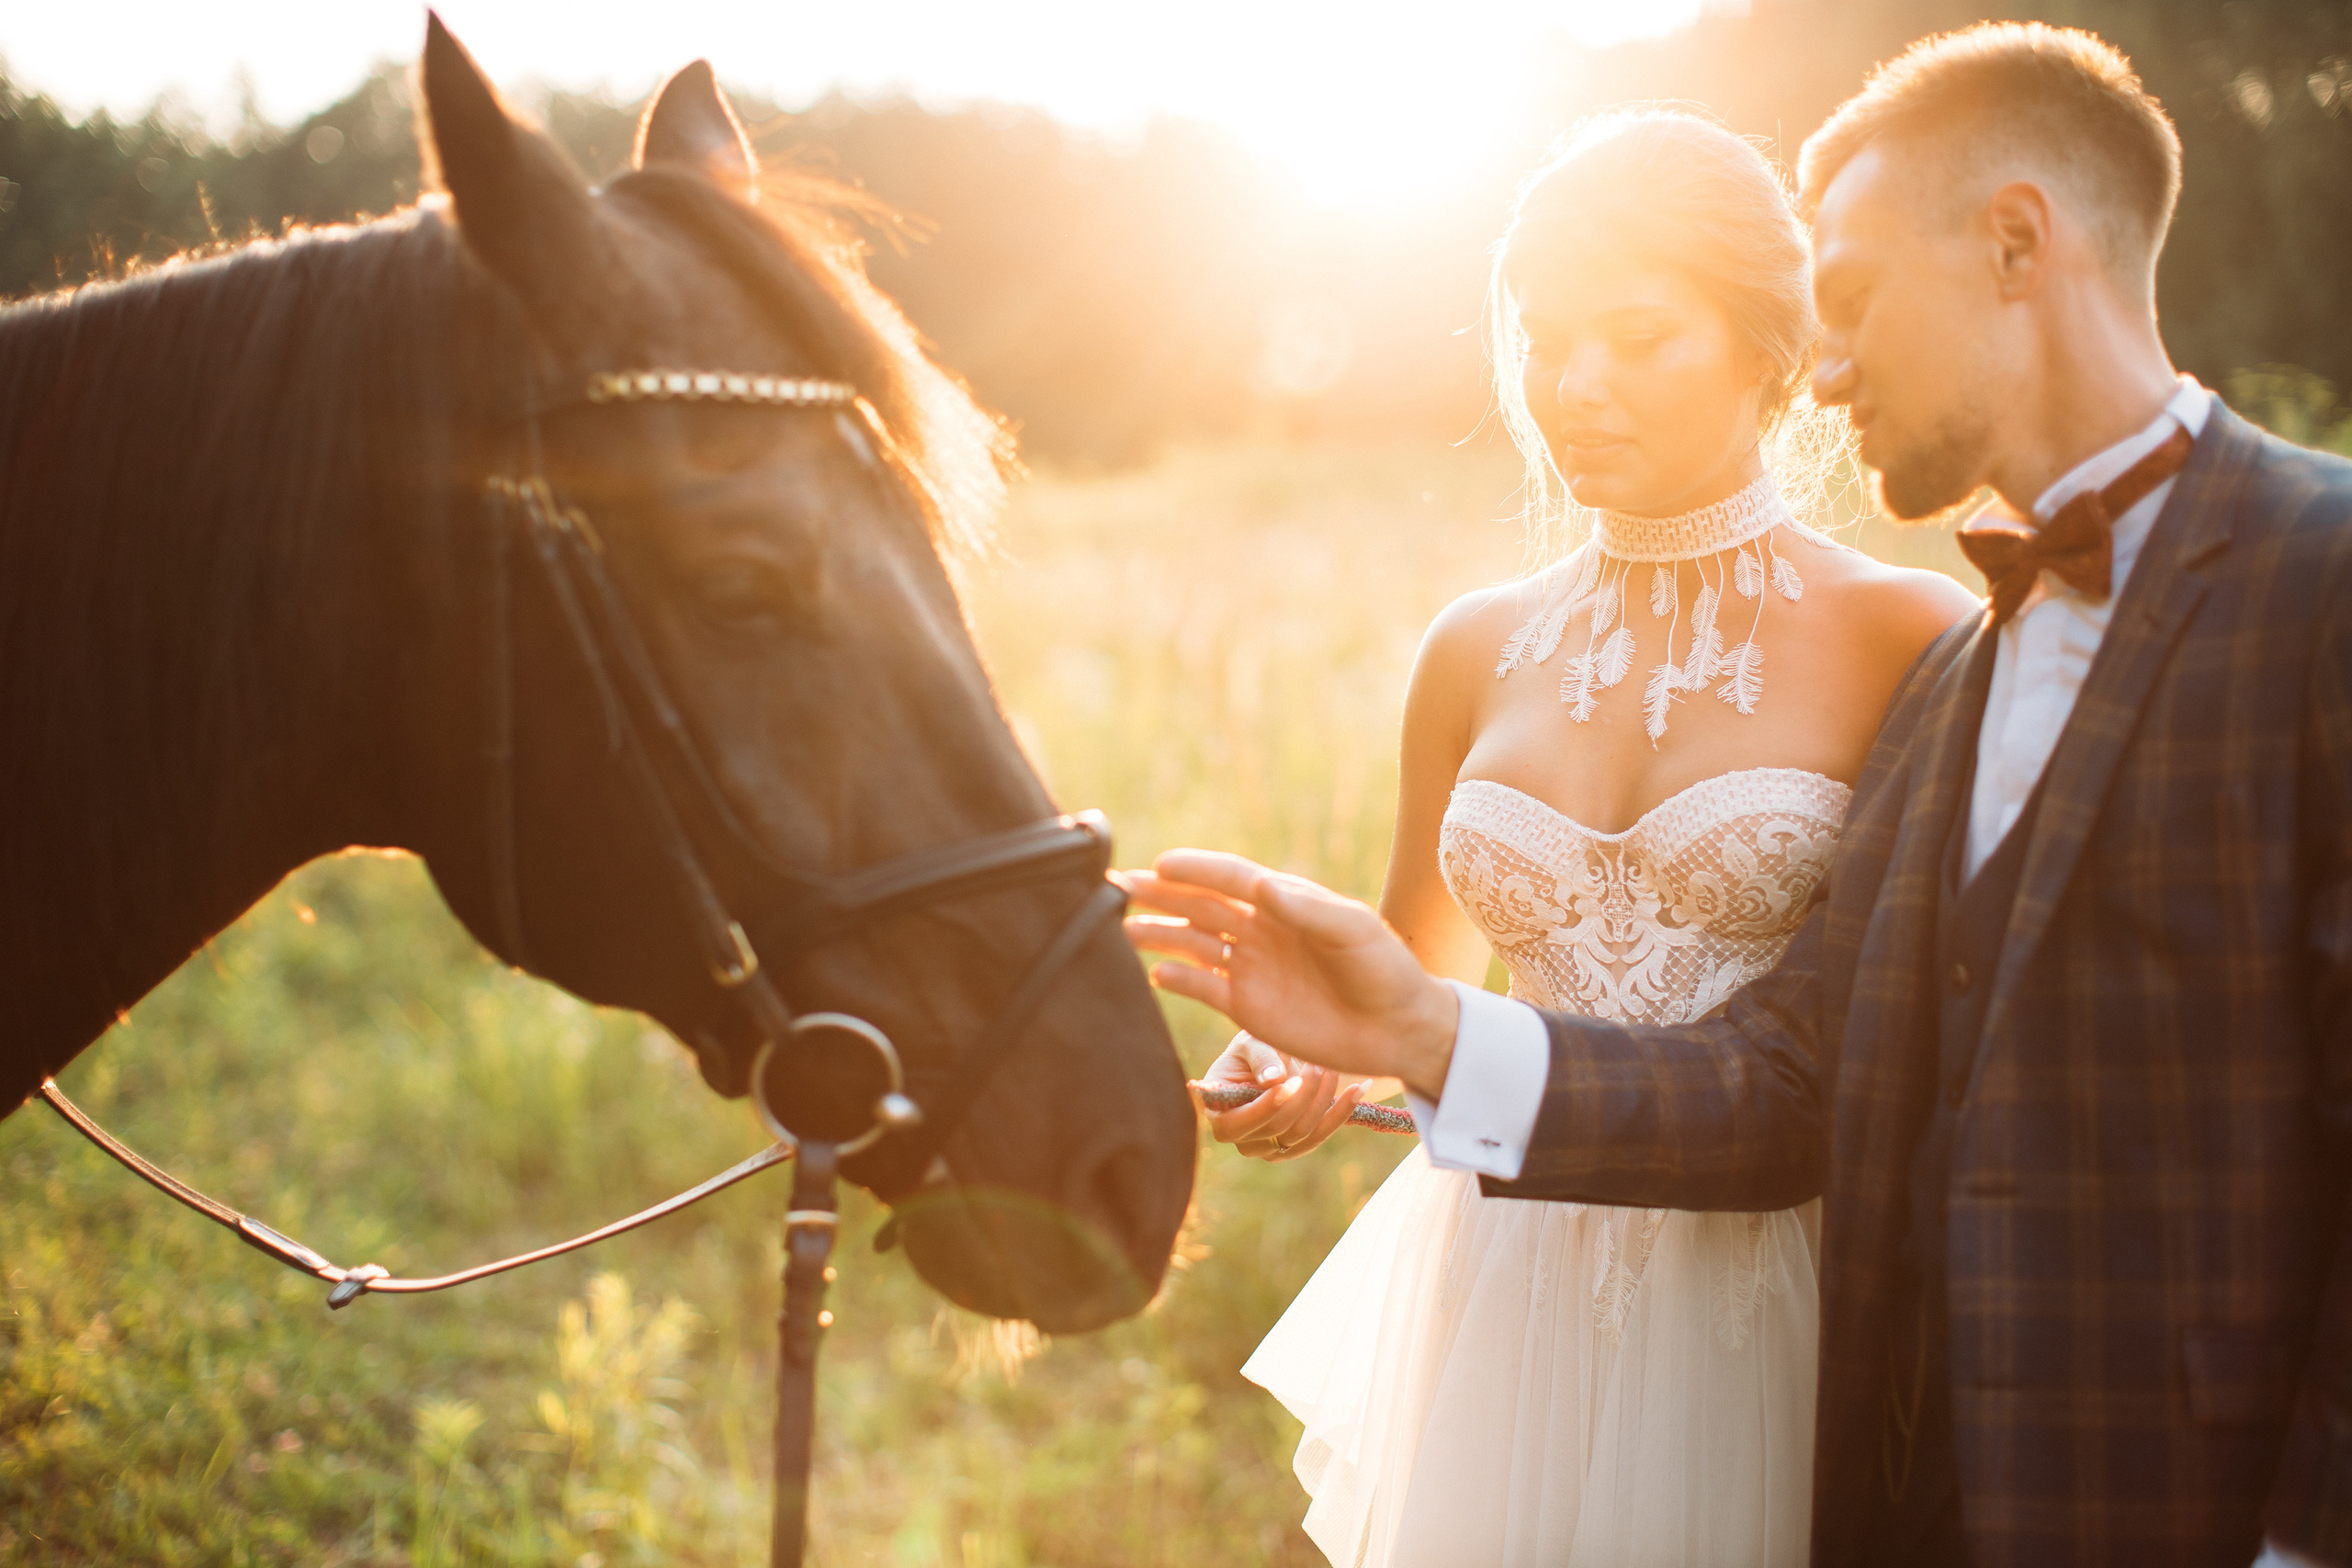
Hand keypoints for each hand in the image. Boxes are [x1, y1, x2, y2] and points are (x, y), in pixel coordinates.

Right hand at [1118, 849, 1458, 1099]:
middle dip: (1160, 896)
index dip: (1196, 871)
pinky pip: (1205, 988)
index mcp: (1285, 903)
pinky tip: (1156, 973)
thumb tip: (1260, 886)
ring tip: (1123, 928)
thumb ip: (1307, 909)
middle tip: (1117, 887)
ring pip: (1194, 944)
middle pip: (1200, 906)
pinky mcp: (1248, 1007)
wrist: (1398, 1029)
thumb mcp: (1352, 932)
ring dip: (1160, 934)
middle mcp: (1261, 930)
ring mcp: (1251, 968)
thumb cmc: (1384, 970)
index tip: (1161, 865)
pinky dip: (1180, 979)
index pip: (1231, 879)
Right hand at [1191, 1032, 1367, 1161]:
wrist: (1274, 1058)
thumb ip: (1260, 1057)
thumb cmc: (1255, 1047)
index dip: (1266, 1106)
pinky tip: (1360, 1088)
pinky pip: (1321, 1136)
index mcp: (1219, 1113)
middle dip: (1302, 1096)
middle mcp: (1241, 1139)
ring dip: (1323, 1100)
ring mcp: (1269, 1148)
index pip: (1238, 1123)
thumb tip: (1273, 1080)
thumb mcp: (1250, 1043)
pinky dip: (1341, 1112)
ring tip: (1333, 1068)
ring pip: (1302, 1133)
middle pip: (1276, 1128)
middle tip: (1318, 1064)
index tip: (1291, 1081)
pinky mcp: (1296, 1146)